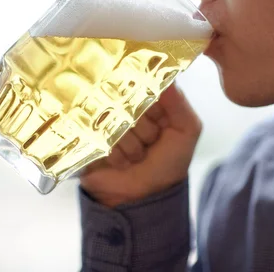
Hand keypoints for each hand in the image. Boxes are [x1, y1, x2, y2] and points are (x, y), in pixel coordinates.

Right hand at [80, 84, 201, 207]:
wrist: (144, 198)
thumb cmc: (168, 163)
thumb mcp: (187, 130)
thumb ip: (180, 102)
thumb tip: (166, 75)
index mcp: (147, 99)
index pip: (144, 84)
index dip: (153, 104)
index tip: (159, 119)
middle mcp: (123, 106)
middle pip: (129, 103)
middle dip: (145, 130)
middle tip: (150, 143)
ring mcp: (103, 122)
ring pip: (116, 122)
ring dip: (131, 146)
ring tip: (137, 157)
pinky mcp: (87, 139)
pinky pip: (100, 139)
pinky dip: (116, 156)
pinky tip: (122, 164)